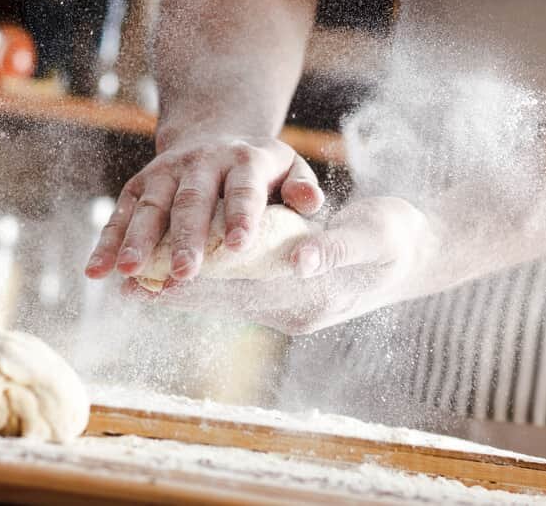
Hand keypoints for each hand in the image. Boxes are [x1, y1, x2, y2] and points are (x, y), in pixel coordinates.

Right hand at [84, 135, 323, 283]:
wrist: (214, 133)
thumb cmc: (260, 169)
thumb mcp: (290, 167)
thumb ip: (302, 187)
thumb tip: (311, 204)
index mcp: (244, 160)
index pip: (244, 189)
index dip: (242, 215)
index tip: (240, 246)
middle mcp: (200, 163)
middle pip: (191, 201)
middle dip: (186, 237)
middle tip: (184, 272)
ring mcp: (165, 173)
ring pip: (150, 208)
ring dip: (137, 241)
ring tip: (129, 273)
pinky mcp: (138, 186)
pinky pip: (120, 215)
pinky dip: (106, 243)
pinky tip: (96, 272)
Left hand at [122, 196, 443, 334]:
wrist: (420, 252)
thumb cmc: (396, 238)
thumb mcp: (371, 235)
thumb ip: (333, 247)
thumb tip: (299, 258)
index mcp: (310, 298)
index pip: (240, 291)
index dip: (196, 282)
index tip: (153, 277)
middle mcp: (294, 311)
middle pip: (223, 300)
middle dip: (175, 290)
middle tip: (125, 280)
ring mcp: (289, 307)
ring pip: (225, 298)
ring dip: (182, 289)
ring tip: (134, 279)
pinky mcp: (286, 296)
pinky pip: (236, 291)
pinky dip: (205, 282)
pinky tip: (175, 272)